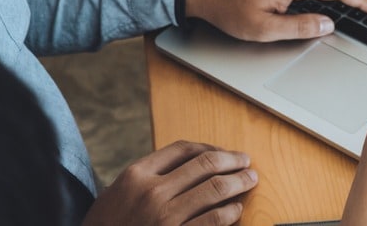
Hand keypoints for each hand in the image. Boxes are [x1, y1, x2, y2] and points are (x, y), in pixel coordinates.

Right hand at [82, 141, 256, 225]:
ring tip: (250, 180)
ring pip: (216, 189)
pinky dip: (231, 212)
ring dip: (239, 182)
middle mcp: (152, 192)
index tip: (223, 152)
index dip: (210, 147)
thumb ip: (148, 177)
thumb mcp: (117, 195)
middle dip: (233, 160)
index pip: (184, 149)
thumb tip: (190, 164)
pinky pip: (214, 220)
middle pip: (206, 164)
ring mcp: (165, 217)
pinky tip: (236, 209)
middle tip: (246, 162)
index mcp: (136, 175)